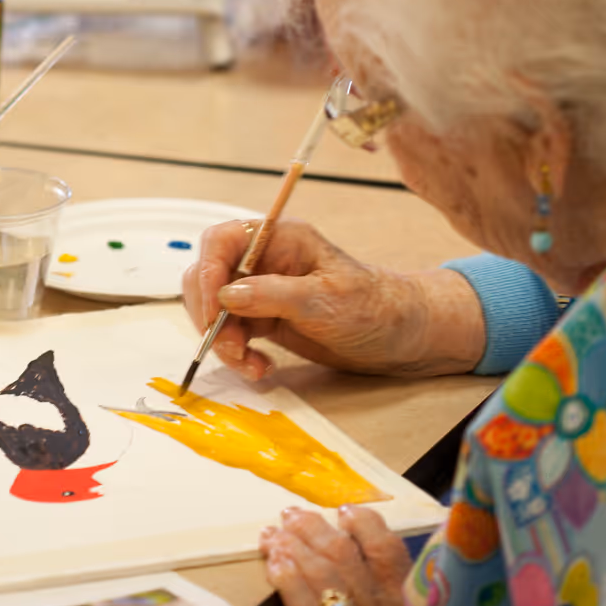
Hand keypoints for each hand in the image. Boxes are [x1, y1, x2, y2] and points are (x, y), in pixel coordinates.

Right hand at [180, 220, 486, 379]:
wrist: (398, 336)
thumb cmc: (373, 306)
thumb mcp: (325, 300)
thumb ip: (274, 295)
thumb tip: (226, 295)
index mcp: (279, 238)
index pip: (222, 242)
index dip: (206, 271)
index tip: (210, 310)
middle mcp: (264, 261)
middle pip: (209, 277)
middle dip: (210, 315)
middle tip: (227, 346)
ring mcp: (262, 291)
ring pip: (216, 310)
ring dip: (223, 341)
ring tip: (250, 364)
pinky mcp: (264, 319)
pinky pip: (232, 333)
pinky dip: (237, 354)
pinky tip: (259, 367)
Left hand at [262, 506, 434, 605]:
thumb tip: (378, 586)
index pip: (393, 555)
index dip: (368, 526)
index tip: (347, 510)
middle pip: (350, 558)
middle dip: (318, 529)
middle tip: (293, 514)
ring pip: (327, 576)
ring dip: (297, 546)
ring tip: (275, 532)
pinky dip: (289, 581)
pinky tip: (274, 564)